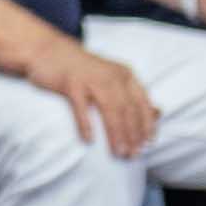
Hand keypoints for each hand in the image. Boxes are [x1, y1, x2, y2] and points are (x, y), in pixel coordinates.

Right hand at [37, 34, 158, 155]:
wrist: (48, 51)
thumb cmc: (82, 69)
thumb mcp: (112, 77)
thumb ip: (133, 95)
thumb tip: (158, 113)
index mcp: (124, 75)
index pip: (142, 102)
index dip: (147, 124)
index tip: (148, 143)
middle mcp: (111, 76)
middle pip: (127, 109)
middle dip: (133, 134)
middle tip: (133, 154)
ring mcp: (90, 78)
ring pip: (109, 109)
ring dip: (116, 133)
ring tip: (119, 152)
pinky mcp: (70, 83)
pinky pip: (81, 107)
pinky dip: (86, 124)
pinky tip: (89, 139)